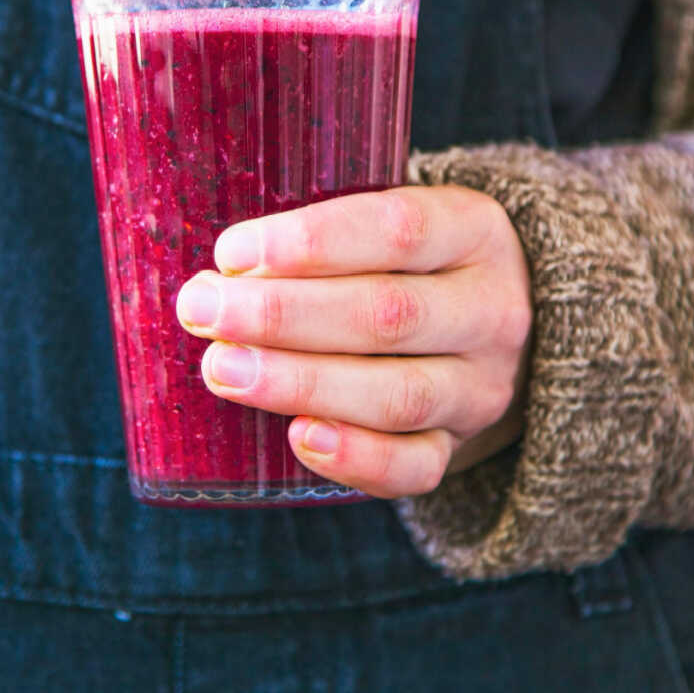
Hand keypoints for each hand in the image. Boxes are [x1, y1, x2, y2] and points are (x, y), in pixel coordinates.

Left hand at [174, 185, 531, 498]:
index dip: (310, 242)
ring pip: (398, 395)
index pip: (398, 229)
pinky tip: (299, 437)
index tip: (232, 253)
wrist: (479, 326)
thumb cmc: (403, 262)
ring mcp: (480, 386)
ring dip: (301, 383)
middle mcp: (490, 309)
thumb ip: (317, 240)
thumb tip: (220, 278)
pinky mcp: (459, 445)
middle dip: (283, 316)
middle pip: (388, 315)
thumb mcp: (384, 225)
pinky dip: (357, 457)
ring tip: (223, 369)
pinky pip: (416, 467)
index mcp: (473, 230)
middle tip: (202, 312)